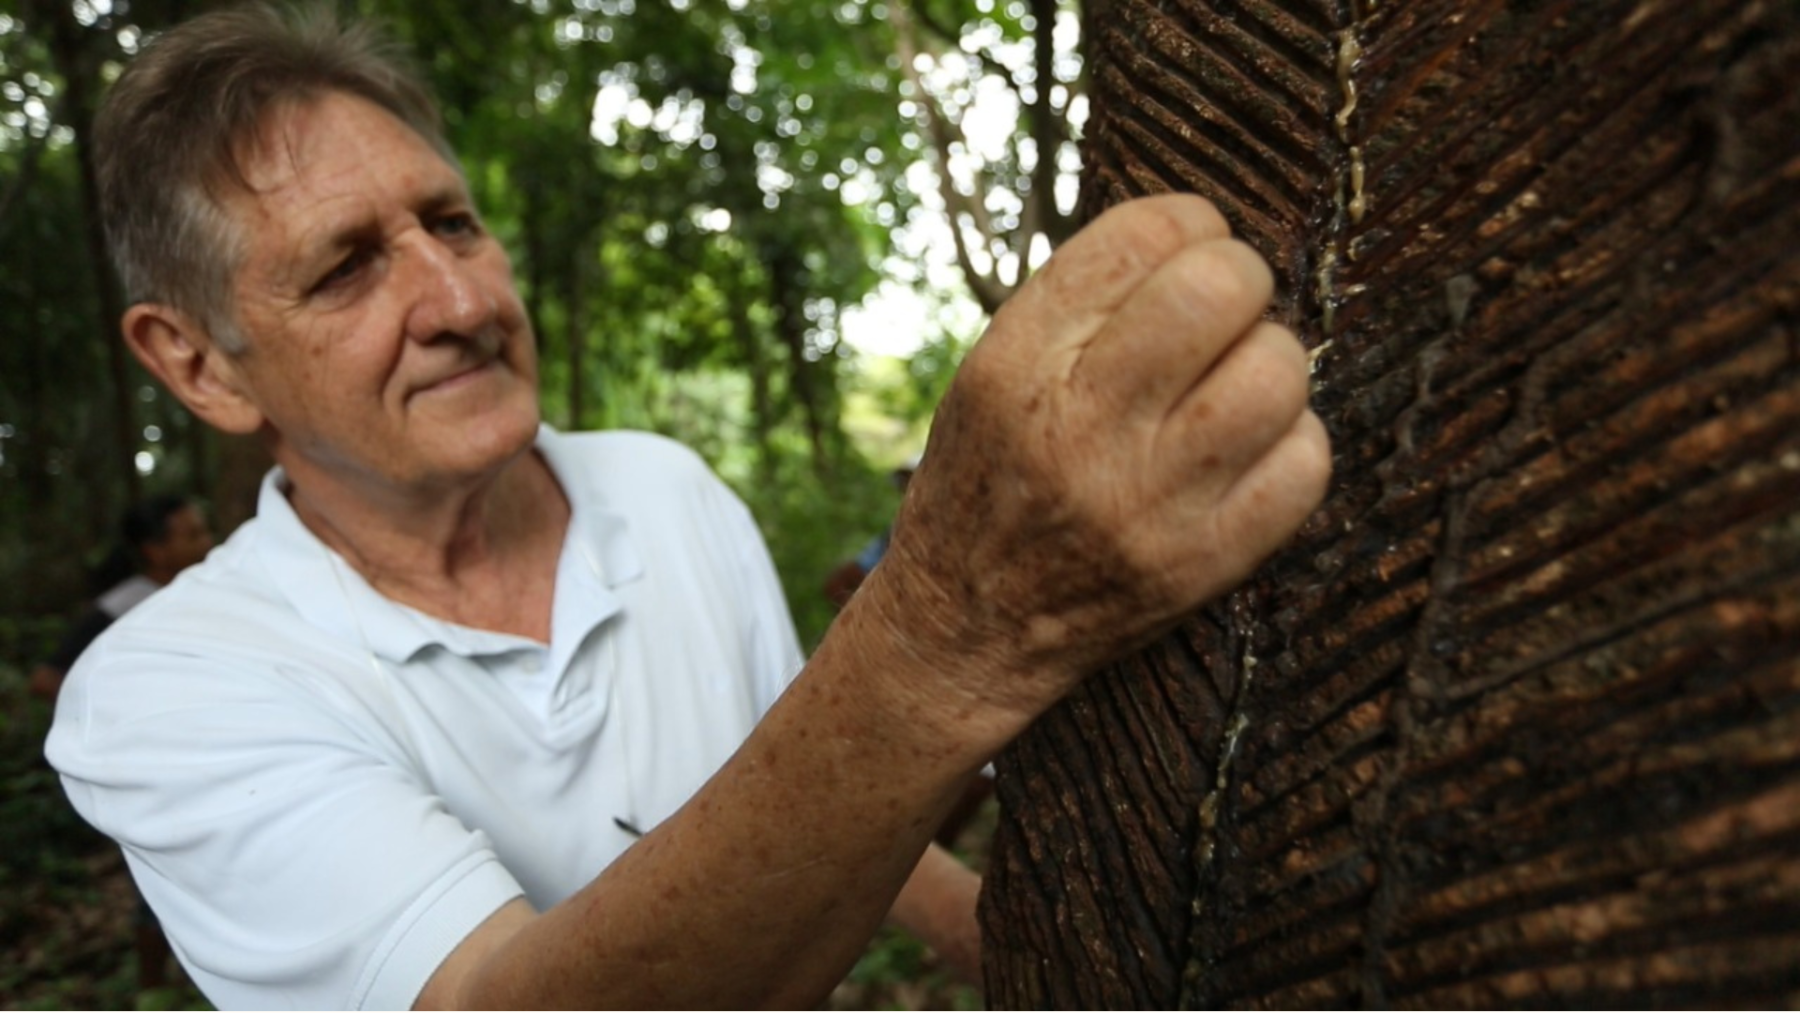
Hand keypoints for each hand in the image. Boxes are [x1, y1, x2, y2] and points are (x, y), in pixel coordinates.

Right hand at [864, 194, 1330, 725]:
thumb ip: (1079, 304)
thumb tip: (1201, 234)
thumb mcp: (990, 374)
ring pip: (1278, 373)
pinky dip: (1294, 440)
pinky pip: (1305, 466)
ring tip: (1237, 381)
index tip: (1190, 247)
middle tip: (1226, 308)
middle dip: (1241, 279)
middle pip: (1220, 290)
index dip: (1189, 222)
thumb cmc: (988, 481)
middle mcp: (1078, 432)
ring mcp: (1146, 506)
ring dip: (1274, 360)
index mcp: (1015, 367)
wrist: (966, 630)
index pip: (1139, 237)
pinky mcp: (1200, 566)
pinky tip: (1251, 447)